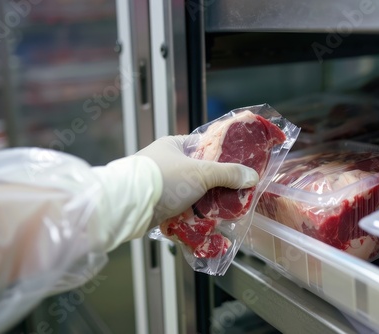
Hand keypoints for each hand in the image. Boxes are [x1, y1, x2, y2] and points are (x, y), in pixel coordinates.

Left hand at [136, 135, 259, 223]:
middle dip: (216, 188)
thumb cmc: (163, 180)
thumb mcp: (201, 173)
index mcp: (175, 145)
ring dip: (205, 205)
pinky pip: (181, 210)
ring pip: (191, 194)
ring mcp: (161, 185)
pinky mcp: (157, 204)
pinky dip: (192, 217)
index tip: (240, 170)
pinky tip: (205, 225)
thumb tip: (251, 175)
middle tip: (234, 197)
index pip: (205, 147)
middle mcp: (167, 162)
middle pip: (200, 174)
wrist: (127, 206)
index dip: (224, 157)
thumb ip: (228, 174)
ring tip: (222, 214)